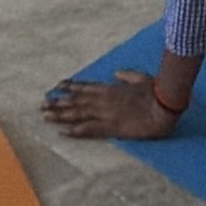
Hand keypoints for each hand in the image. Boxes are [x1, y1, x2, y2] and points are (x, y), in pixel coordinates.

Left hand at [43, 69, 181, 141]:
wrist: (163, 106)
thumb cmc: (156, 91)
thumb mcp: (140, 78)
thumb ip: (126, 75)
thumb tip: (116, 73)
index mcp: (110, 88)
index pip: (85, 87)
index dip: (69, 87)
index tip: (56, 87)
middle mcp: (103, 99)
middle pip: (75, 101)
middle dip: (57, 103)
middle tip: (41, 104)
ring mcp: (105, 113)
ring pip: (77, 114)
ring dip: (60, 115)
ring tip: (44, 116)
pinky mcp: (110, 127)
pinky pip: (88, 129)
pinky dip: (74, 131)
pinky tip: (62, 132)